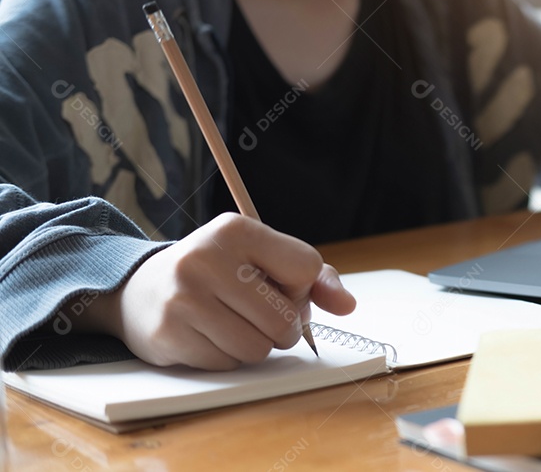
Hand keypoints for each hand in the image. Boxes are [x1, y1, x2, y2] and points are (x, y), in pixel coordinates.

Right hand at [76, 213, 355, 369]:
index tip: (276, 284)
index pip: (306, 267)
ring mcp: (184, 296)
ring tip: (234, 325)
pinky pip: (228, 363)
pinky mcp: (169, 332)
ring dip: (257, 346)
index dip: (300, 288)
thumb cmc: (218, 273)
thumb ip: (314, 277)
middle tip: (259, 316)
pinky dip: (228, 357)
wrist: (141, 289)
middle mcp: (207, 258)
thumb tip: (347, 305)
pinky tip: (209, 335)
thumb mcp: (263, 258)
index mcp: (238, 229)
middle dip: (283, 326)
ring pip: (259, 347)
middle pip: (285, 317)